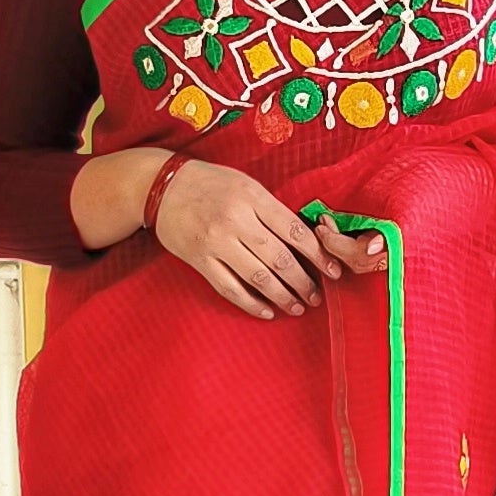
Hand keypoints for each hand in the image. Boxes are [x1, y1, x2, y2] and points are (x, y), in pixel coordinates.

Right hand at [153, 163, 384, 319]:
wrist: (162, 186)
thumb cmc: (210, 183)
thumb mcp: (246, 184)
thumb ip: (271, 209)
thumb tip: (304, 239)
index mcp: (253, 198)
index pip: (294, 231)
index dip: (318, 255)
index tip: (333, 271)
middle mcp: (236, 220)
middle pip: (279, 258)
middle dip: (303, 282)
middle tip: (316, 297)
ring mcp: (216, 242)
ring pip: (257, 277)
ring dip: (282, 296)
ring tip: (297, 307)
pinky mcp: (199, 259)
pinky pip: (229, 288)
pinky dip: (250, 303)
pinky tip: (266, 311)